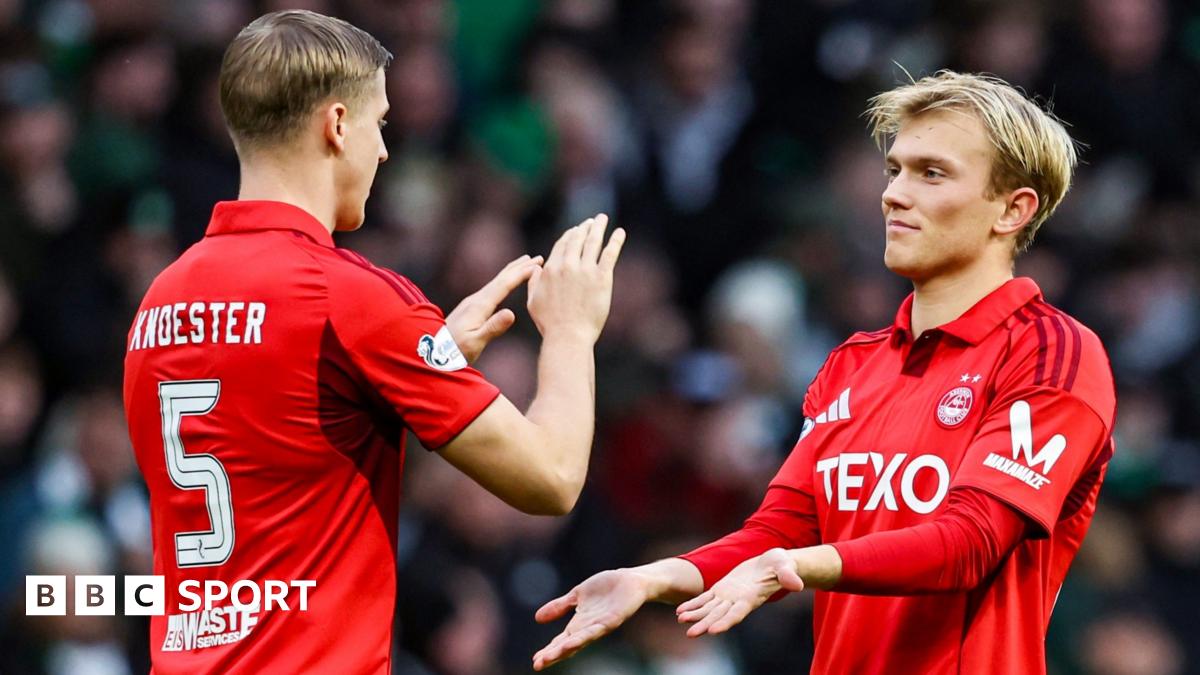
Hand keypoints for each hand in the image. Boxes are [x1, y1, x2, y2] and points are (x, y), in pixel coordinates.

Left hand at [445, 254, 542, 362]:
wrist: (431, 355)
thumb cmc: (452, 353)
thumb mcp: (474, 343)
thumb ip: (492, 328)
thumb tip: (512, 313)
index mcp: (479, 306)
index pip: (503, 285)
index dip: (520, 274)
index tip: (537, 264)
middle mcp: (475, 300)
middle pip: (500, 279)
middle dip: (519, 267)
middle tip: (538, 257)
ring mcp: (472, 303)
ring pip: (496, 282)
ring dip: (512, 272)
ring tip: (524, 264)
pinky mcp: (470, 309)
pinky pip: (492, 290)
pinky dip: (504, 282)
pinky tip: (504, 285)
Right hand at [527, 214, 624, 343]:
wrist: (568, 335)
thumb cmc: (550, 324)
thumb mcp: (533, 302)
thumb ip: (533, 282)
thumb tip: (535, 268)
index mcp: (551, 269)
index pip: (562, 245)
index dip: (570, 235)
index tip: (576, 230)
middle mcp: (568, 265)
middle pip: (577, 239)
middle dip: (584, 227)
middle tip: (591, 221)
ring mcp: (585, 270)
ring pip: (593, 242)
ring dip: (598, 227)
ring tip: (603, 219)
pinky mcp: (602, 278)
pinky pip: (610, 254)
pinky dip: (616, 241)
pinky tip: (620, 232)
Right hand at [532, 569, 649, 670]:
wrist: (631, 580)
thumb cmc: (606, 588)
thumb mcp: (577, 595)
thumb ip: (560, 606)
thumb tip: (537, 618)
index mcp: (579, 624)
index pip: (560, 641)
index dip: (548, 651)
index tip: (534, 661)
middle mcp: (588, 629)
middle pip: (568, 645)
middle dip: (553, 655)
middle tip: (537, 665)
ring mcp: (600, 626)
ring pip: (580, 641)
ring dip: (565, 649)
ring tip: (551, 657)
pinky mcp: (612, 620)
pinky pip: (596, 630)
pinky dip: (584, 636)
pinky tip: (573, 642)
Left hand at [675, 548, 803, 636]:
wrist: (773, 563)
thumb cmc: (782, 565)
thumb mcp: (786, 566)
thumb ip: (788, 576)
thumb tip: (797, 585)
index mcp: (752, 598)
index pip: (737, 613)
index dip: (726, 622)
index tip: (713, 631)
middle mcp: (738, 601)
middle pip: (720, 615)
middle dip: (705, 624)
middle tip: (691, 634)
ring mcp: (729, 596)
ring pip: (709, 609)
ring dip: (695, 615)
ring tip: (681, 621)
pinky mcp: (722, 588)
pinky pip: (705, 598)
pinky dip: (693, 604)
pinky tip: (680, 611)